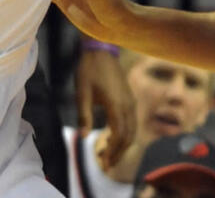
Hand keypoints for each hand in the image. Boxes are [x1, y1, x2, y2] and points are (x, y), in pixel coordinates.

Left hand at [74, 45, 135, 170]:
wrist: (101, 50)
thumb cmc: (89, 70)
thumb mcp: (81, 93)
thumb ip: (84, 115)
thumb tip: (82, 136)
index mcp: (116, 104)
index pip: (119, 134)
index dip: (113, 150)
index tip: (104, 161)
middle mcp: (127, 104)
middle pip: (129, 135)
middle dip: (119, 152)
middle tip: (107, 164)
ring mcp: (131, 101)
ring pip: (133, 129)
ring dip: (123, 144)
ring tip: (111, 155)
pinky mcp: (130, 98)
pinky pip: (132, 121)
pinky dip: (126, 134)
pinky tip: (116, 138)